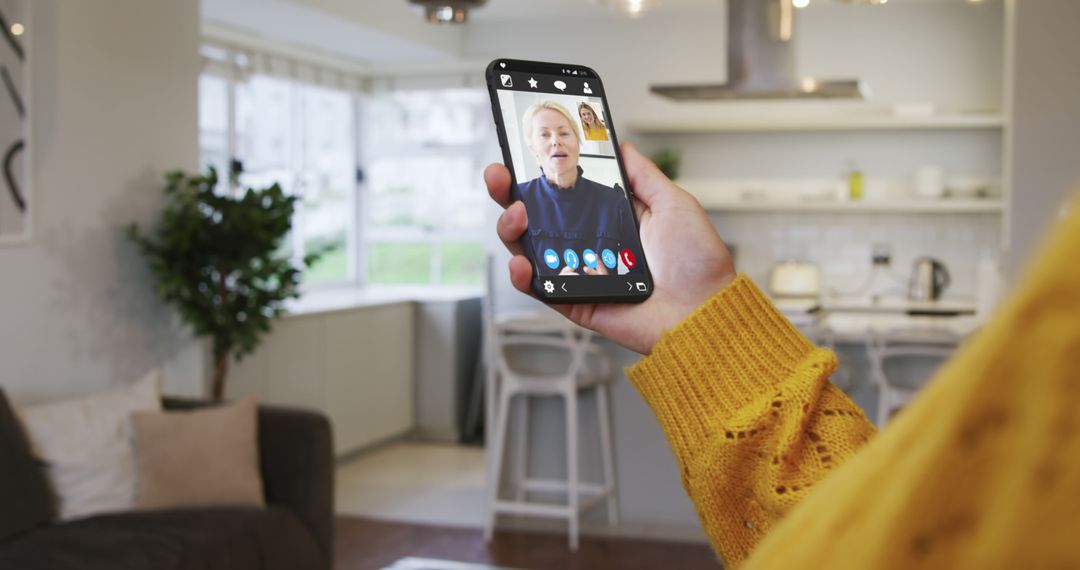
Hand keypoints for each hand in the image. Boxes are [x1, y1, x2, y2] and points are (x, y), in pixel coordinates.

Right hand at [486, 142, 735, 353]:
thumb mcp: (674, 203)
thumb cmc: (697, 262)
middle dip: (509, 193)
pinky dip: (522, 275)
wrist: (705, 311)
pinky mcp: (575, 302)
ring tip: (517, 215)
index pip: (563, 192)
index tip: (520, 152)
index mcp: (609, 218)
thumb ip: (643, 175)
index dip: (538, 172)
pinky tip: (521, 261)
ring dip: (511, 228)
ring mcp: (578, 272)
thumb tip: (620, 145)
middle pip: (535, 216)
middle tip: (499, 176)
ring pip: (528, 248)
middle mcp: (588, 244)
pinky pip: (539, 289)